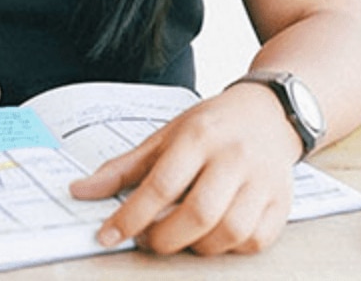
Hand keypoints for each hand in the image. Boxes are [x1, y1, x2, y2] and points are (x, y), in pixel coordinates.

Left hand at [69, 84, 301, 254]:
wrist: (269, 112)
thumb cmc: (211, 125)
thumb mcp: (165, 135)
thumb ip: (124, 168)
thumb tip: (80, 191)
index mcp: (199, 135)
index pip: (161, 184)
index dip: (130, 216)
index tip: (108, 235)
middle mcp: (233, 157)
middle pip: (198, 213)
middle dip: (164, 238)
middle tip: (146, 239)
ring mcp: (262, 181)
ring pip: (228, 233)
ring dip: (196, 246)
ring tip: (178, 235)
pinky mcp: (281, 203)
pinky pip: (254, 241)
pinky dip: (229, 248)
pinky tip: (213, 234)